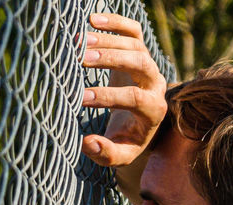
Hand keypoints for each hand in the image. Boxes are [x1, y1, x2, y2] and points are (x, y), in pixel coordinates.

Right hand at [80, 13, 167, 167]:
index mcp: (154, 111)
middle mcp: (155, 84)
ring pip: (135, 45)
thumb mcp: (120, 155)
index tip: (81, 98)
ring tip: (77, 42)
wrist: (137, 123)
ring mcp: (149, 64)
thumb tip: (87, 143)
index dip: (109, 97)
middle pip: (141, 64)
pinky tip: (92, 20)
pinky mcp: (140, 51)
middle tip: (82, 59)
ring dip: (107, 40)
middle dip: (112, 59)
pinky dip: (115, 22)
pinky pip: (133, 31)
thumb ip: (106, 153)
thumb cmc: (126, 140)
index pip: (135, 98)